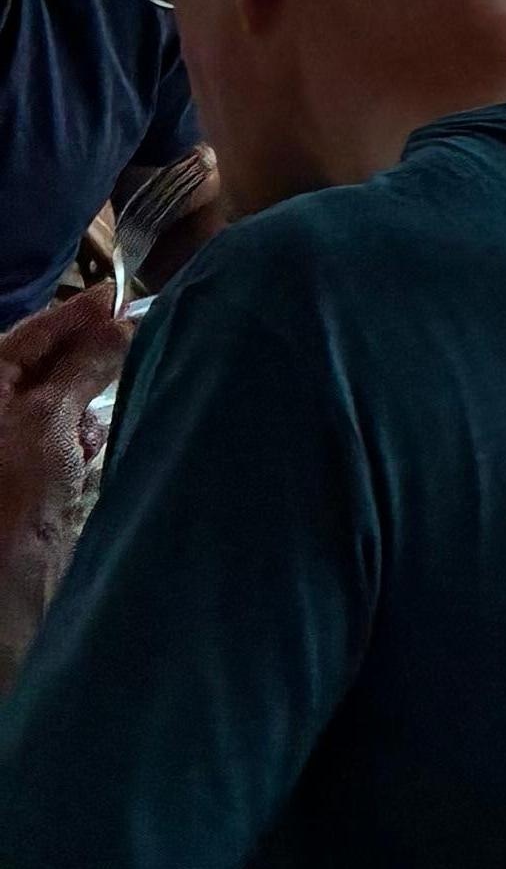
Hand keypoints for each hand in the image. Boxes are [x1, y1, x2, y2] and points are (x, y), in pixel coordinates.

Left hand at [0, 292, 120, 659]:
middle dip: (82, 362)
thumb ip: (84, 366)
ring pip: (57, 401)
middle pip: (43, 366)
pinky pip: (59, 435)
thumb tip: (119, 325)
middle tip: (131, 344)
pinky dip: (78, 437)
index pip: (29, 335)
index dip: (74, 315)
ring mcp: (8, 441)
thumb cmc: (13, 486)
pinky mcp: (27, 471)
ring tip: (92, 426)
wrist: (8, 571)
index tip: (118, 296)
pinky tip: (87, 453)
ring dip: (82, 406)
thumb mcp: (50, 416)